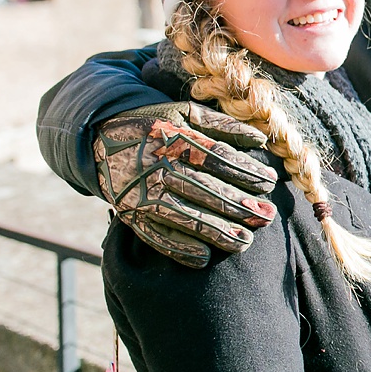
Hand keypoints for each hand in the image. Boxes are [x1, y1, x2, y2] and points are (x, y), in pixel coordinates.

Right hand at [93, 102, 278, 267]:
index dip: (245, 171)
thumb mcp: (186, 113)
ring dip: (215, 231)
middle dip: (238, 205)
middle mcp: (157, 166)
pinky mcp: (129, 213)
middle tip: (267, 216)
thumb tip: (261, 138)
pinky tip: (203, 258)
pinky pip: (153, 234)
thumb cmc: (156, 124)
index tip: (270, 183)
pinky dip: (176, 248)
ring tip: (245, 242)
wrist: (99, 136)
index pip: (217, 158)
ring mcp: (141, 192)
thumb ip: (223, 125)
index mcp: (174, 139)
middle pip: (204, 188)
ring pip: (182, 215)